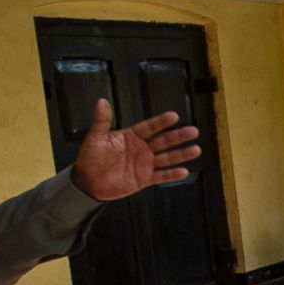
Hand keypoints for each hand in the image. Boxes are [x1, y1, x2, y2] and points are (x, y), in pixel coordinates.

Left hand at [71, 98, 200, 200]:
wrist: (88, 182)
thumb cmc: (90, 158)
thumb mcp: (95, 138)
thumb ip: (102, 121)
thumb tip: (102, 101)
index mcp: (131, 136)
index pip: (150, 127)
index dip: (161, 122)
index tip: (173, 116)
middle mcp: (141, 148)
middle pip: (164, 141)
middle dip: (179, 136)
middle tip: (193, 131)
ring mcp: (144, 164)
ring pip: (167, 157)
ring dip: (181, 154)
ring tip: (195, 150)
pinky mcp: (145, 179)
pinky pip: (162, 176)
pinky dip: (172, 174)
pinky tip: (184, 171)